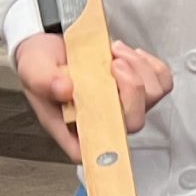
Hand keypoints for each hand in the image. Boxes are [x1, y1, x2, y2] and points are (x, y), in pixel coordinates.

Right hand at [14, 32, 174, 162]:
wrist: (54, 43)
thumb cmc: (42, 64)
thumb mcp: (33, 69)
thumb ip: (43, 81)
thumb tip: (64, 90)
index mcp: (75, 130)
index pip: (98, 152)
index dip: (110, 137)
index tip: (109, 103)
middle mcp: (103, 123)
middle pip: (134, 121)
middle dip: (130, 87)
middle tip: (113, 64)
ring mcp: (125, 107)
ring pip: (153, 97)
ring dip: (138, 69)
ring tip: (115, 53)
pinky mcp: (140, 89)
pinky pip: (162, 81)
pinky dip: (149, 64)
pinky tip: (128, 56)